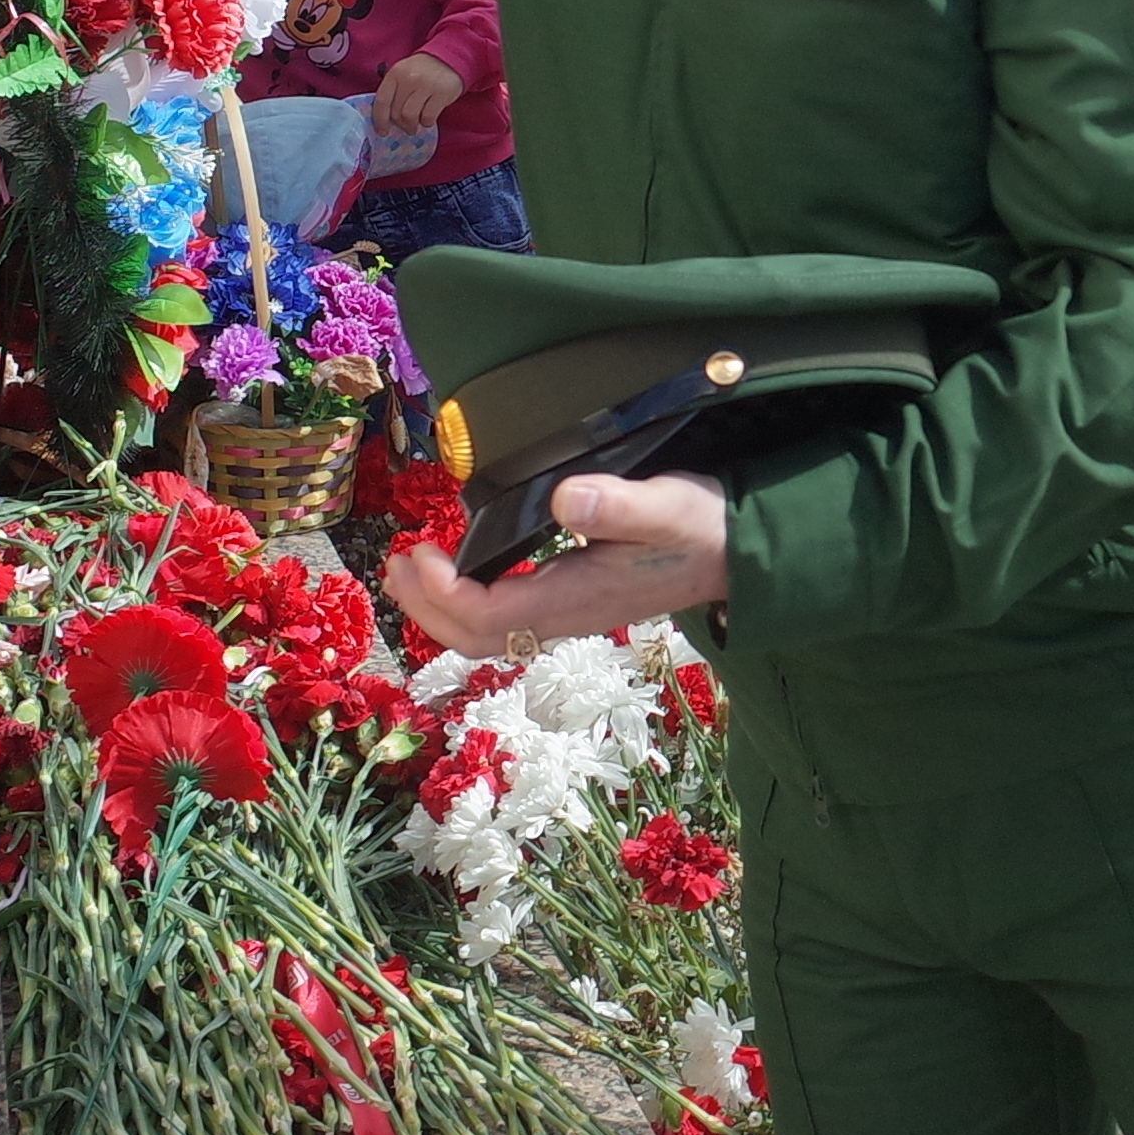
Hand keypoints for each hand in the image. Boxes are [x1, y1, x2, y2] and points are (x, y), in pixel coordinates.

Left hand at [369, 53, 465, 135]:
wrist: (449, 59)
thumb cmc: (421, 70)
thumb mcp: (403, 74)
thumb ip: (393, 91)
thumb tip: (386, 119)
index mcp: (395, 73)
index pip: (382, 100)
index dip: (380, 119)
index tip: (382, 131)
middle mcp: (409, 78)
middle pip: (396, 111)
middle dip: (399, 124)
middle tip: (405, 127)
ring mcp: (426, 85)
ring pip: (410, 116)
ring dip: (411, 126)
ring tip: (415, 126)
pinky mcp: (442, 93)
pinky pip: (428, 117)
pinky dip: (426, 122)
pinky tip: (428, 118)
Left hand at [380, 467, 728, 657]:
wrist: (739, 552)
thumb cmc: (703, 527)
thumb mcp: (667, 506)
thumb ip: (617, 504)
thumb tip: (562, 498)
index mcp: (576, 600)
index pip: (489, 616)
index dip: (443, 591)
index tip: (419, 551)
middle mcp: (565, 617)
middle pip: (476, 636)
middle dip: (426, 606)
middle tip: (394, 562)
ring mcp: (568, 614)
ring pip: (486, 632)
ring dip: (440, 606)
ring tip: (409, 569)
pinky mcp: (573, 601)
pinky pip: (503, 618)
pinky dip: (466, 598)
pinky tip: (461, 569)